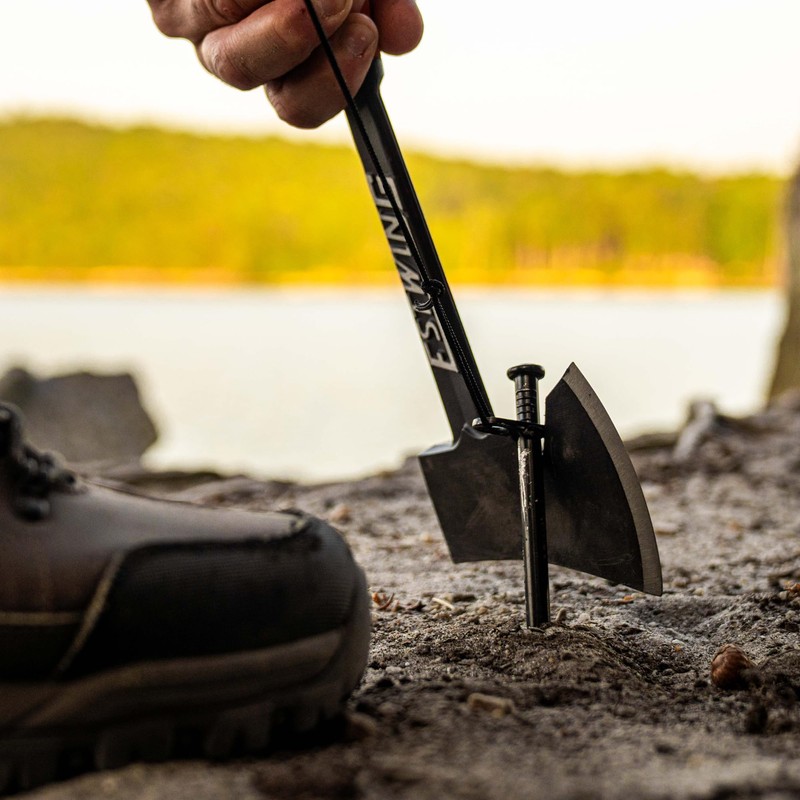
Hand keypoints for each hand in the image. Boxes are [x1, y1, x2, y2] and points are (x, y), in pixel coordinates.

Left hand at [148, 0, 423, 127]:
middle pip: (244, 72)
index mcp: (278, 71)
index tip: (368, 36)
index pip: (301, 105)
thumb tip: (405, 35)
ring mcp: (184, 19)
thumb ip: (383, 8)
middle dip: (292, 36)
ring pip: (216, 27)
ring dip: (267, 2)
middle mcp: (227, 55)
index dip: (334, 79)